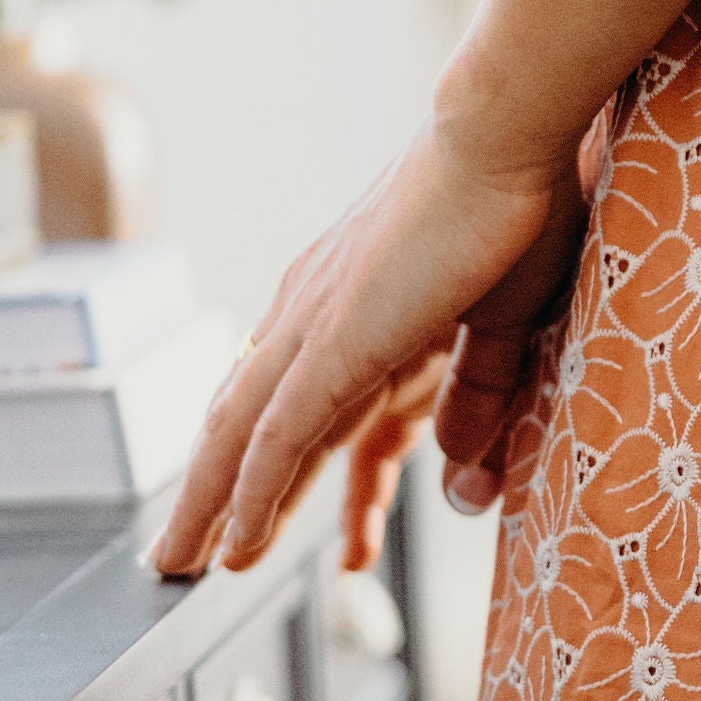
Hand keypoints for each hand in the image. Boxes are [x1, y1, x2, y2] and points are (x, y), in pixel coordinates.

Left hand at [150, 115, 591, 579]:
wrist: (506, 139)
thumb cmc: (519, 209)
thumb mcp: (500, 326)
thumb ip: (477, 395)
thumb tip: (462, 465)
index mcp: (348, 301)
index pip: (287, 395)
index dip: (262, 455)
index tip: (244, 502)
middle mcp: (311, 311)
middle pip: (243, 420)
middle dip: (212, 490)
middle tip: (183, 548)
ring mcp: (314, 325)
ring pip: (240, 437)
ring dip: (210, 505)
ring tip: (182, 561)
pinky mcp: (334, 344)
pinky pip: (278, 437)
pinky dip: (251, 493)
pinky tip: (234, 539)